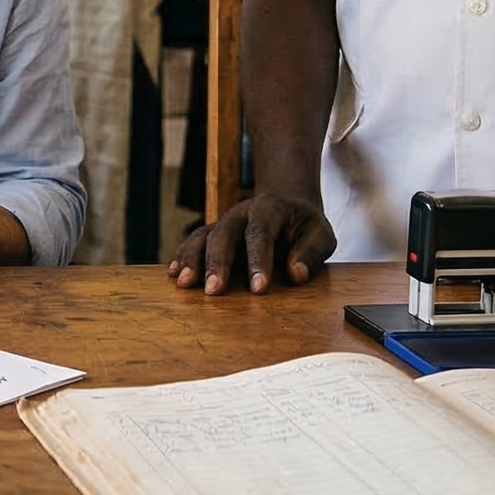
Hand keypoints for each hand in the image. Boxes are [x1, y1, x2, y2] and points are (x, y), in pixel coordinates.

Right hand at [168, 192, 335, 294]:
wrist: (286, 203)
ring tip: (184, 283)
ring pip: (203, 236)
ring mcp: (224, 222)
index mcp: (270, 209)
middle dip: (217, 263)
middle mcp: (241, 213)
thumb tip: (296, 273)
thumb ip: (311, 251)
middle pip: (224, 234)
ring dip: (192, 259)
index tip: (258, 289)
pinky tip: (174, 274)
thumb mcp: (321, 234)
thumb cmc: (304, 224)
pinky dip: (182, 256)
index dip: (258, 260)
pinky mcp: (214, 233)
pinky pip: (194, 241)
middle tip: (214, 291)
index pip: (260, 233)